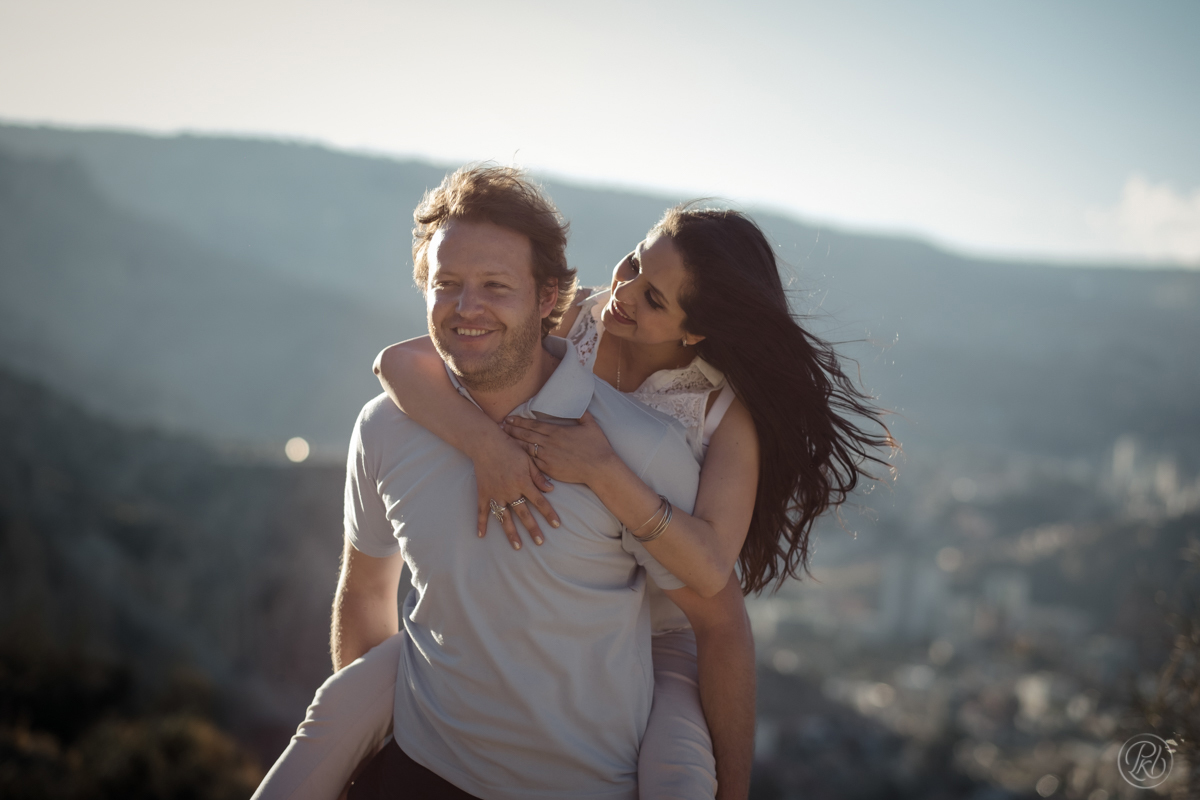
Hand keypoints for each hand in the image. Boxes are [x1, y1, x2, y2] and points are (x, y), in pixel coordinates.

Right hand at [470, 430, 559, 549]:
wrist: (486, 442)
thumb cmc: (510, 448)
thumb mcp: (528, 459)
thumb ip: (539, 476)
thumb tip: (551, 489)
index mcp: (523, 482)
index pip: (540, 501)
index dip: (549, 513)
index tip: (557, 525)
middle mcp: (510, 491)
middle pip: (524, 513)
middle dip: (533, 528)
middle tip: (540, 542)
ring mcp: (496, 493)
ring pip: (505, 517)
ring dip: (511, 533)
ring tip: (517, 546)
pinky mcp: (484, 493)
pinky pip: (482, 510)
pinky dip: (481, 523)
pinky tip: (481, 535)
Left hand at [502, 411, 616, 486]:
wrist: (600, 468)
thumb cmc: (598, 447)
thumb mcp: (591, 425)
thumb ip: (582, 415)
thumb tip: (579, 406)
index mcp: (557, 431)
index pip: (533, 424)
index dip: (519, 421)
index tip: (509, 418)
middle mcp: (549, 443)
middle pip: (525, 435)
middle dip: (511, 430)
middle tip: (500, 427)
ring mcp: (547, 457)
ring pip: (526, 448)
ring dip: (514, 443)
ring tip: (503, 440)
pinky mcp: (549, 469)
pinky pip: (532, 463)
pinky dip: (522, 458)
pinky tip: (515, 456)